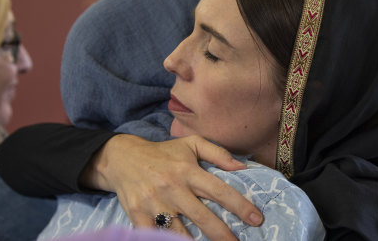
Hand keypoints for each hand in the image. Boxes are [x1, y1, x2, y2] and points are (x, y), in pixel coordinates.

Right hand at [80, 134, 263, 239]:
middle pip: (202, 217)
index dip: (239, 205)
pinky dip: (166, 240)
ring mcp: (153, 203)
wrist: (121, 158)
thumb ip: (218, 153)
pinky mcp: (137, 215)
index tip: (256, 219)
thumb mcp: (191, 145)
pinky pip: (154, 235)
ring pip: (178, 231)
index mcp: (187, 170)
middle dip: (223, 234)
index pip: (219, 190)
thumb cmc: (163, 153)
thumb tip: (243, 166)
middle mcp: (172, 187)